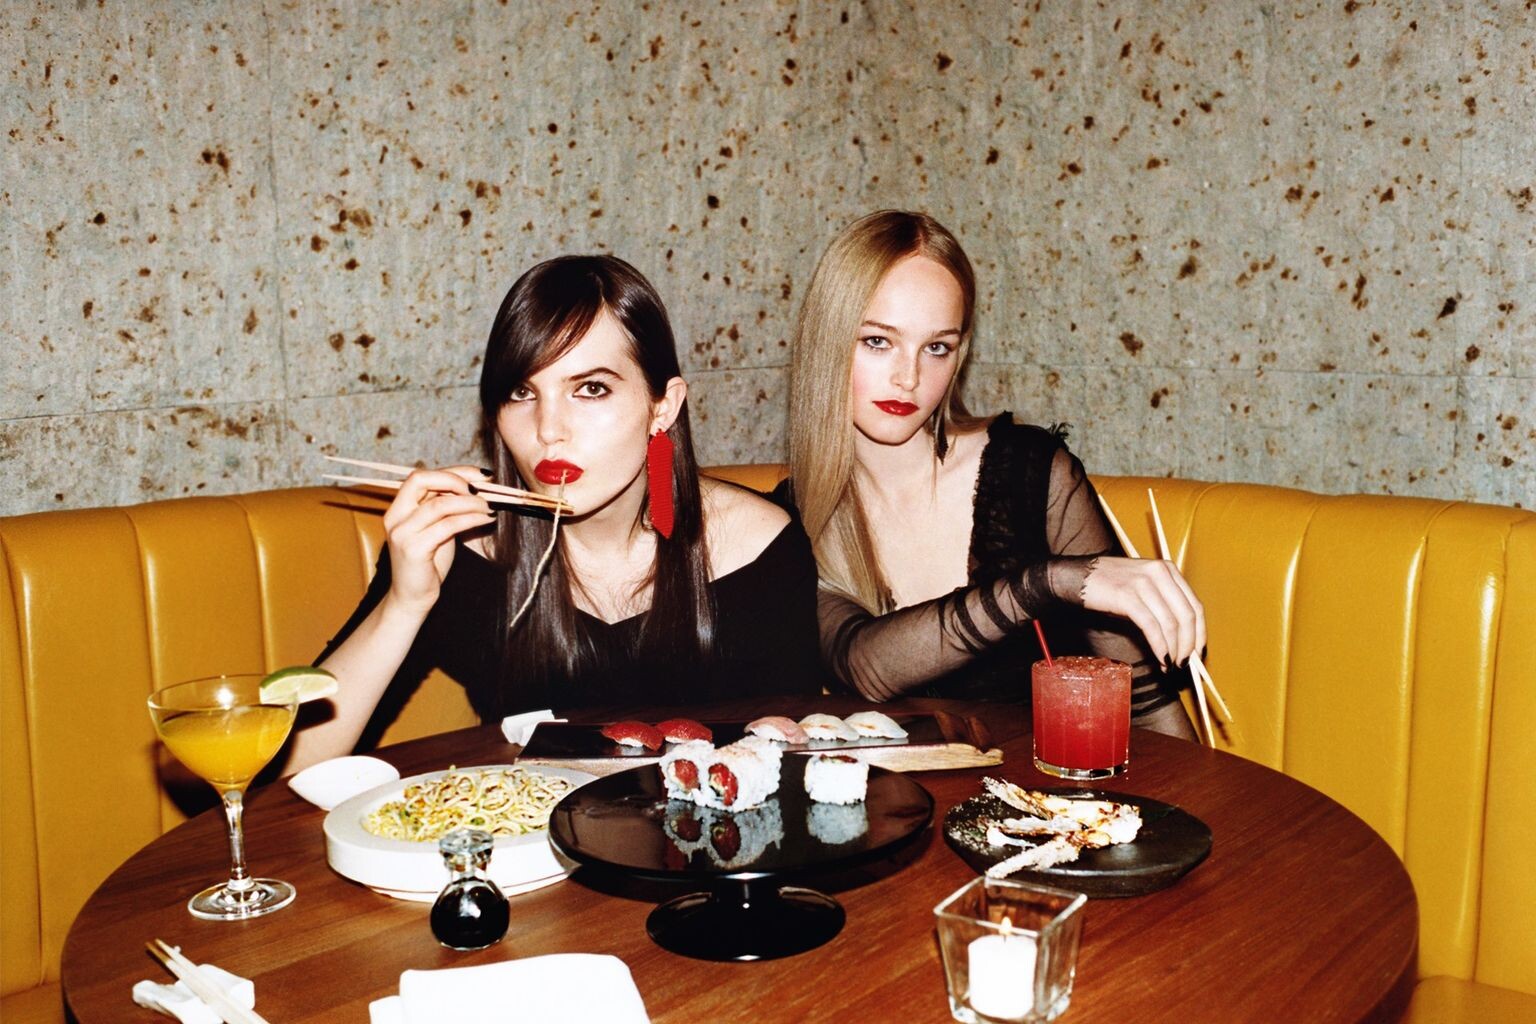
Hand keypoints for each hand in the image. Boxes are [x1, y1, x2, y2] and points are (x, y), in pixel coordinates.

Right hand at [380, 466, 494, 613]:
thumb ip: (445, 507)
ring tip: (489, 507)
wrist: (413, 597)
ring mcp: (402, 533)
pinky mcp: (414, 549)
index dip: (452, 472)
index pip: (421, 476)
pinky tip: (486, 519)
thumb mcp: (436, 528)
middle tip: (481, 490)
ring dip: (470, 502)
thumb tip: (476, 486)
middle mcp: (395, 517)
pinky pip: (448, 525)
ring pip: (440, 504)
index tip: (479, 476)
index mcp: (398, 508)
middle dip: (455, 480)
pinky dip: (471, 518)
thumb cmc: (428, 562)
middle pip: (421, 480)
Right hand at [1077, 557, 1205, 666]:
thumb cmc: (1108, 585)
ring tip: (1171, 664)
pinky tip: (1160, 657)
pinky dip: (1160, 646)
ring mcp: (1143, 583)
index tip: (1197, 652)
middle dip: (1188, 645)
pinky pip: (1151, 627)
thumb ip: (1162, 603)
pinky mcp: (1127, 596)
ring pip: (1170, 624)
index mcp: (1167, 569)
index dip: (1200, 633)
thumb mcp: (1142, 585)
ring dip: (1174, 649)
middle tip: (1184, 663)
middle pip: (1186, 616)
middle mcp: (1159, 573)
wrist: (1075, 576)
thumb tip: (1182, 636)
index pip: (1195, 605)